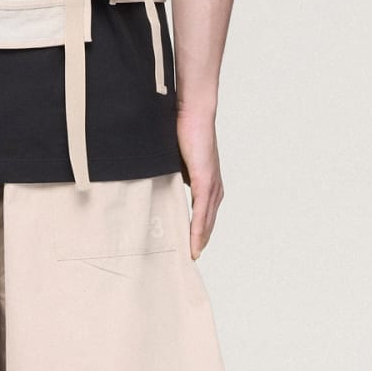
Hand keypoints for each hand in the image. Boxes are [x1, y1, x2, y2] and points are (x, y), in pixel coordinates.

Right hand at [175, 104, 222, 257]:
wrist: (194, 112)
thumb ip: (172, 174)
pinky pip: (202, 212)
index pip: (205, 212)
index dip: (199, 230)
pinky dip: (198, 229)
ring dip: (199, 240)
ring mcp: (212, 184)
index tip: (190, 246)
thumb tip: (157, 182)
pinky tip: (194, 243)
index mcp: (208, 181)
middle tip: (188, 259)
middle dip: (200, 240)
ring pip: (207, 220)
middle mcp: (214, 186)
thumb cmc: (184, 130)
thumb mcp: (176, 159)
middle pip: (208, 221)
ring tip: (190, 256)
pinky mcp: (206, 180)